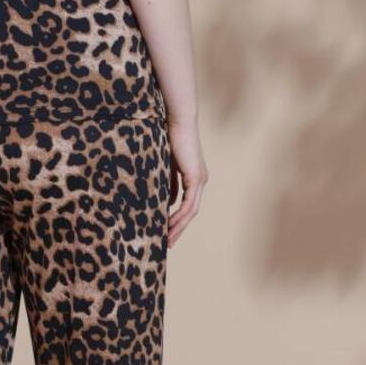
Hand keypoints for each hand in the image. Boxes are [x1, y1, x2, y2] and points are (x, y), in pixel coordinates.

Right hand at [165, 113, 207, 246]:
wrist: (177, 120)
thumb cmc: (169, 136)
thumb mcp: (166, 164)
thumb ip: (168, 181)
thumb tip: (167, 200)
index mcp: (194, 177)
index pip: (187, 205)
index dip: (177, 220)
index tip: (165, 232)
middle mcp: (200, 181)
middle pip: (191, 212)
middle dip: (178, 229)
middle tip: (167, 244)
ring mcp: (199, 180)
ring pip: (191, 211)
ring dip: (178, 227)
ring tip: (166, 240)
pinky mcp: (195, 177)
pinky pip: (188, 203)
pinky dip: (179, 215)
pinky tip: (169, 224)